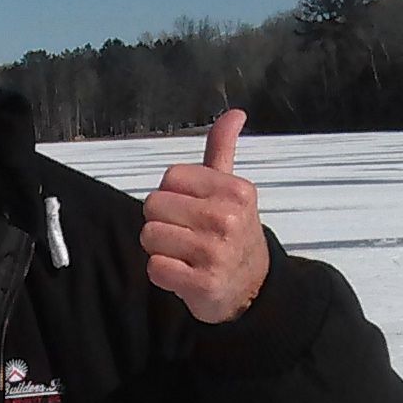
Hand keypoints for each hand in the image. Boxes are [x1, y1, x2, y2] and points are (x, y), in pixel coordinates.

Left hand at [140, 109, 270, 324]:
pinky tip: (184, 275)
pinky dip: (162, 274)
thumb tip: (234, 113)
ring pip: (149, 236)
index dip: (171, 195)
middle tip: (186, 236)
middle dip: (162, 222)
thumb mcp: (232, 191)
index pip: (170, 177)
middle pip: (153, 206)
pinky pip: (155, 268)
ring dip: (160, 249)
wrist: (253, 289)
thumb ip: (222, 151)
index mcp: (235, 190)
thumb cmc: (233, 234)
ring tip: (184, 255)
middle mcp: (228, 218)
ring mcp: (216, 252)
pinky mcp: (203, 284)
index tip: (191, 211)